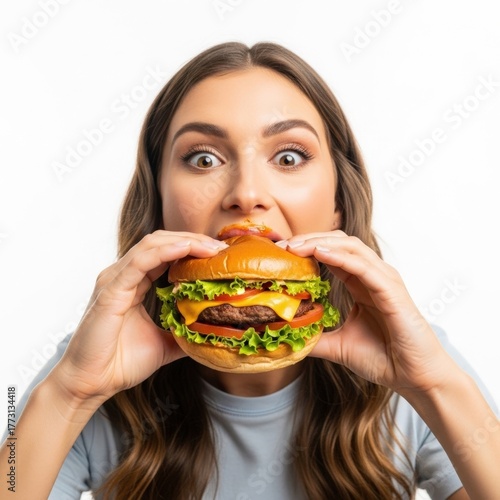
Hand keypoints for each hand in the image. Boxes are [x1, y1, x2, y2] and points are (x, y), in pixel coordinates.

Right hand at [53, 231, 227, 403]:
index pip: (165, 252)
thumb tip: (210, 333)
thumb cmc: (120, 363)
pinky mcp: (110, 291)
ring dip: (184, 242)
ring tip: (210, 247)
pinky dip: (164, 252)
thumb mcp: (164, 345)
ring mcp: (115, 280)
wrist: (91, 384)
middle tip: (221, 249)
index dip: (192, 248)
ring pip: (151, 245)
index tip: (220, 255)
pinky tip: (185, 249)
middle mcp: (123, 275)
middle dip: (193, 240)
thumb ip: (184, 333)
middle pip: (161, 242)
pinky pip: (139, 262)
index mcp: (134, 282)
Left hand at [282, 231, 457, 394]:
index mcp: (360, 284)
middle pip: (339, 243)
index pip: (332, 254)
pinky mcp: (392, 291)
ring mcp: (384, 281)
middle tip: (283, 245)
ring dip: (321, 243)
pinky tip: (320, 254)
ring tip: (296, 246)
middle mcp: (373, 276)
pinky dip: (341, 257)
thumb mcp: (339, 346)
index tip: (281, 252)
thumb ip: (316, 338)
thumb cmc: (384, 359)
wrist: (415, 378)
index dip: (307, 248)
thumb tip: (289, 338)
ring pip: (351, 248)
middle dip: (310, 239)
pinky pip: (363, 267)